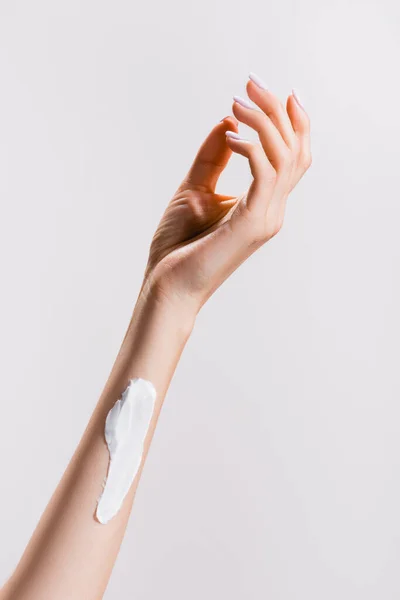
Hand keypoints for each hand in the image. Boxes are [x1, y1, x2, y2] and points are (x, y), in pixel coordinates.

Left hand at [142, 75, 310, 314]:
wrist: (166, 285)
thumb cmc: (178, 245)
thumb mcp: (195, 188)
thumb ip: (213, 157)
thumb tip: (228, 121)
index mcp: (262, 204)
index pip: (291, 157)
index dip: (290, 121)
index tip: (270, 90)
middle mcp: (272, 210)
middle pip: (294, 150)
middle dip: (277, 111)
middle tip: (251, 83)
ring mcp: (266, 218)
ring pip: (285, 158)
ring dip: (264, 123)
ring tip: (237, 102)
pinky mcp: (252, 224)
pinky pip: (265, 176)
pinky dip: (253, 149)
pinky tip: (231, 136)